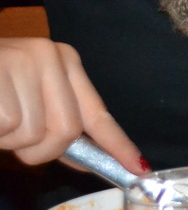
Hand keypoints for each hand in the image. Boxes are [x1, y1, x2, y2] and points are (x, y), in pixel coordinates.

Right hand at [0, 38, 143, 171]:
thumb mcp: (27, 96)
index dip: (117, 145)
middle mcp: (50, 56)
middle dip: (39, 151)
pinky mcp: (0, 74)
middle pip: (65, 132)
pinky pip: (7, 127)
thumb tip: (84, 159)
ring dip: (8, 140)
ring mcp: (24, 62)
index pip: (97, 112)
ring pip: (31, 135)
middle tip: (13, 139)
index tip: (137, 169)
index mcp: (64, 61)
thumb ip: (56, 121)